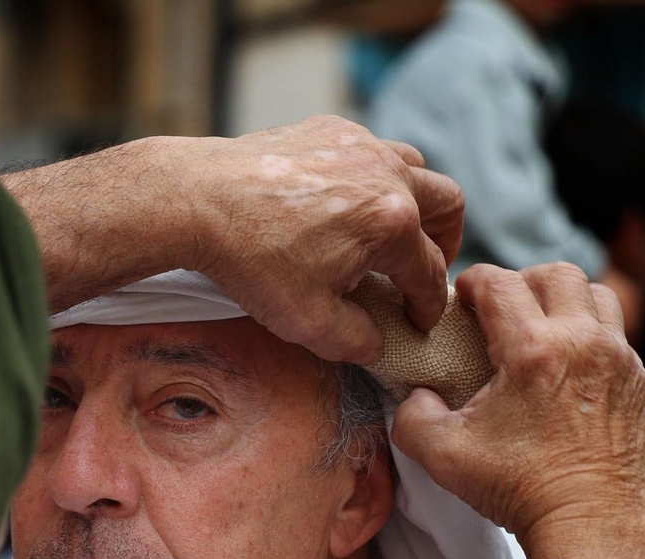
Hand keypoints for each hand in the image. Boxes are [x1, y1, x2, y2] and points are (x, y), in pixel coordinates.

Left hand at [181, 115, 463, 364]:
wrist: (196, 201)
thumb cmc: (251, 261)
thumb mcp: (309, 323)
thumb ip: (356, 340)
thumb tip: (376, 342)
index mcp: (392, 223)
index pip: (428, 272)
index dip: (427, 305)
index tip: (418, 320)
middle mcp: (386, 174)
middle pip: (447, 204)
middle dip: (446, 241)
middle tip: (425, 268)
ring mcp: (357, 145)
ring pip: (414, 167)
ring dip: (416, 201)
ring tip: (394, 232)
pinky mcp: (326, 129)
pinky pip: (369, 149)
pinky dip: (373, 177)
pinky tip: (345, 203)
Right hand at [390, 263, 644, 546]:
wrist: (588, 524)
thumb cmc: (518, 489)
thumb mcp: (442, 455)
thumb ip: (412, 415)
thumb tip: (415, 395)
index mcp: (535, 350)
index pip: (500, 282)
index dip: (472, 282)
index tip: (461, 299)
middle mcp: (584, 343)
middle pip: (557, 273)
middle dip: (523, 281)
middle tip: (501, 309)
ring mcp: (620, 360)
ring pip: (598, 294)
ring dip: (565, 301)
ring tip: (541, 328)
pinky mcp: (638, 382)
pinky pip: (617, 335)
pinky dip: (590, 336)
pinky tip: (566, 367)